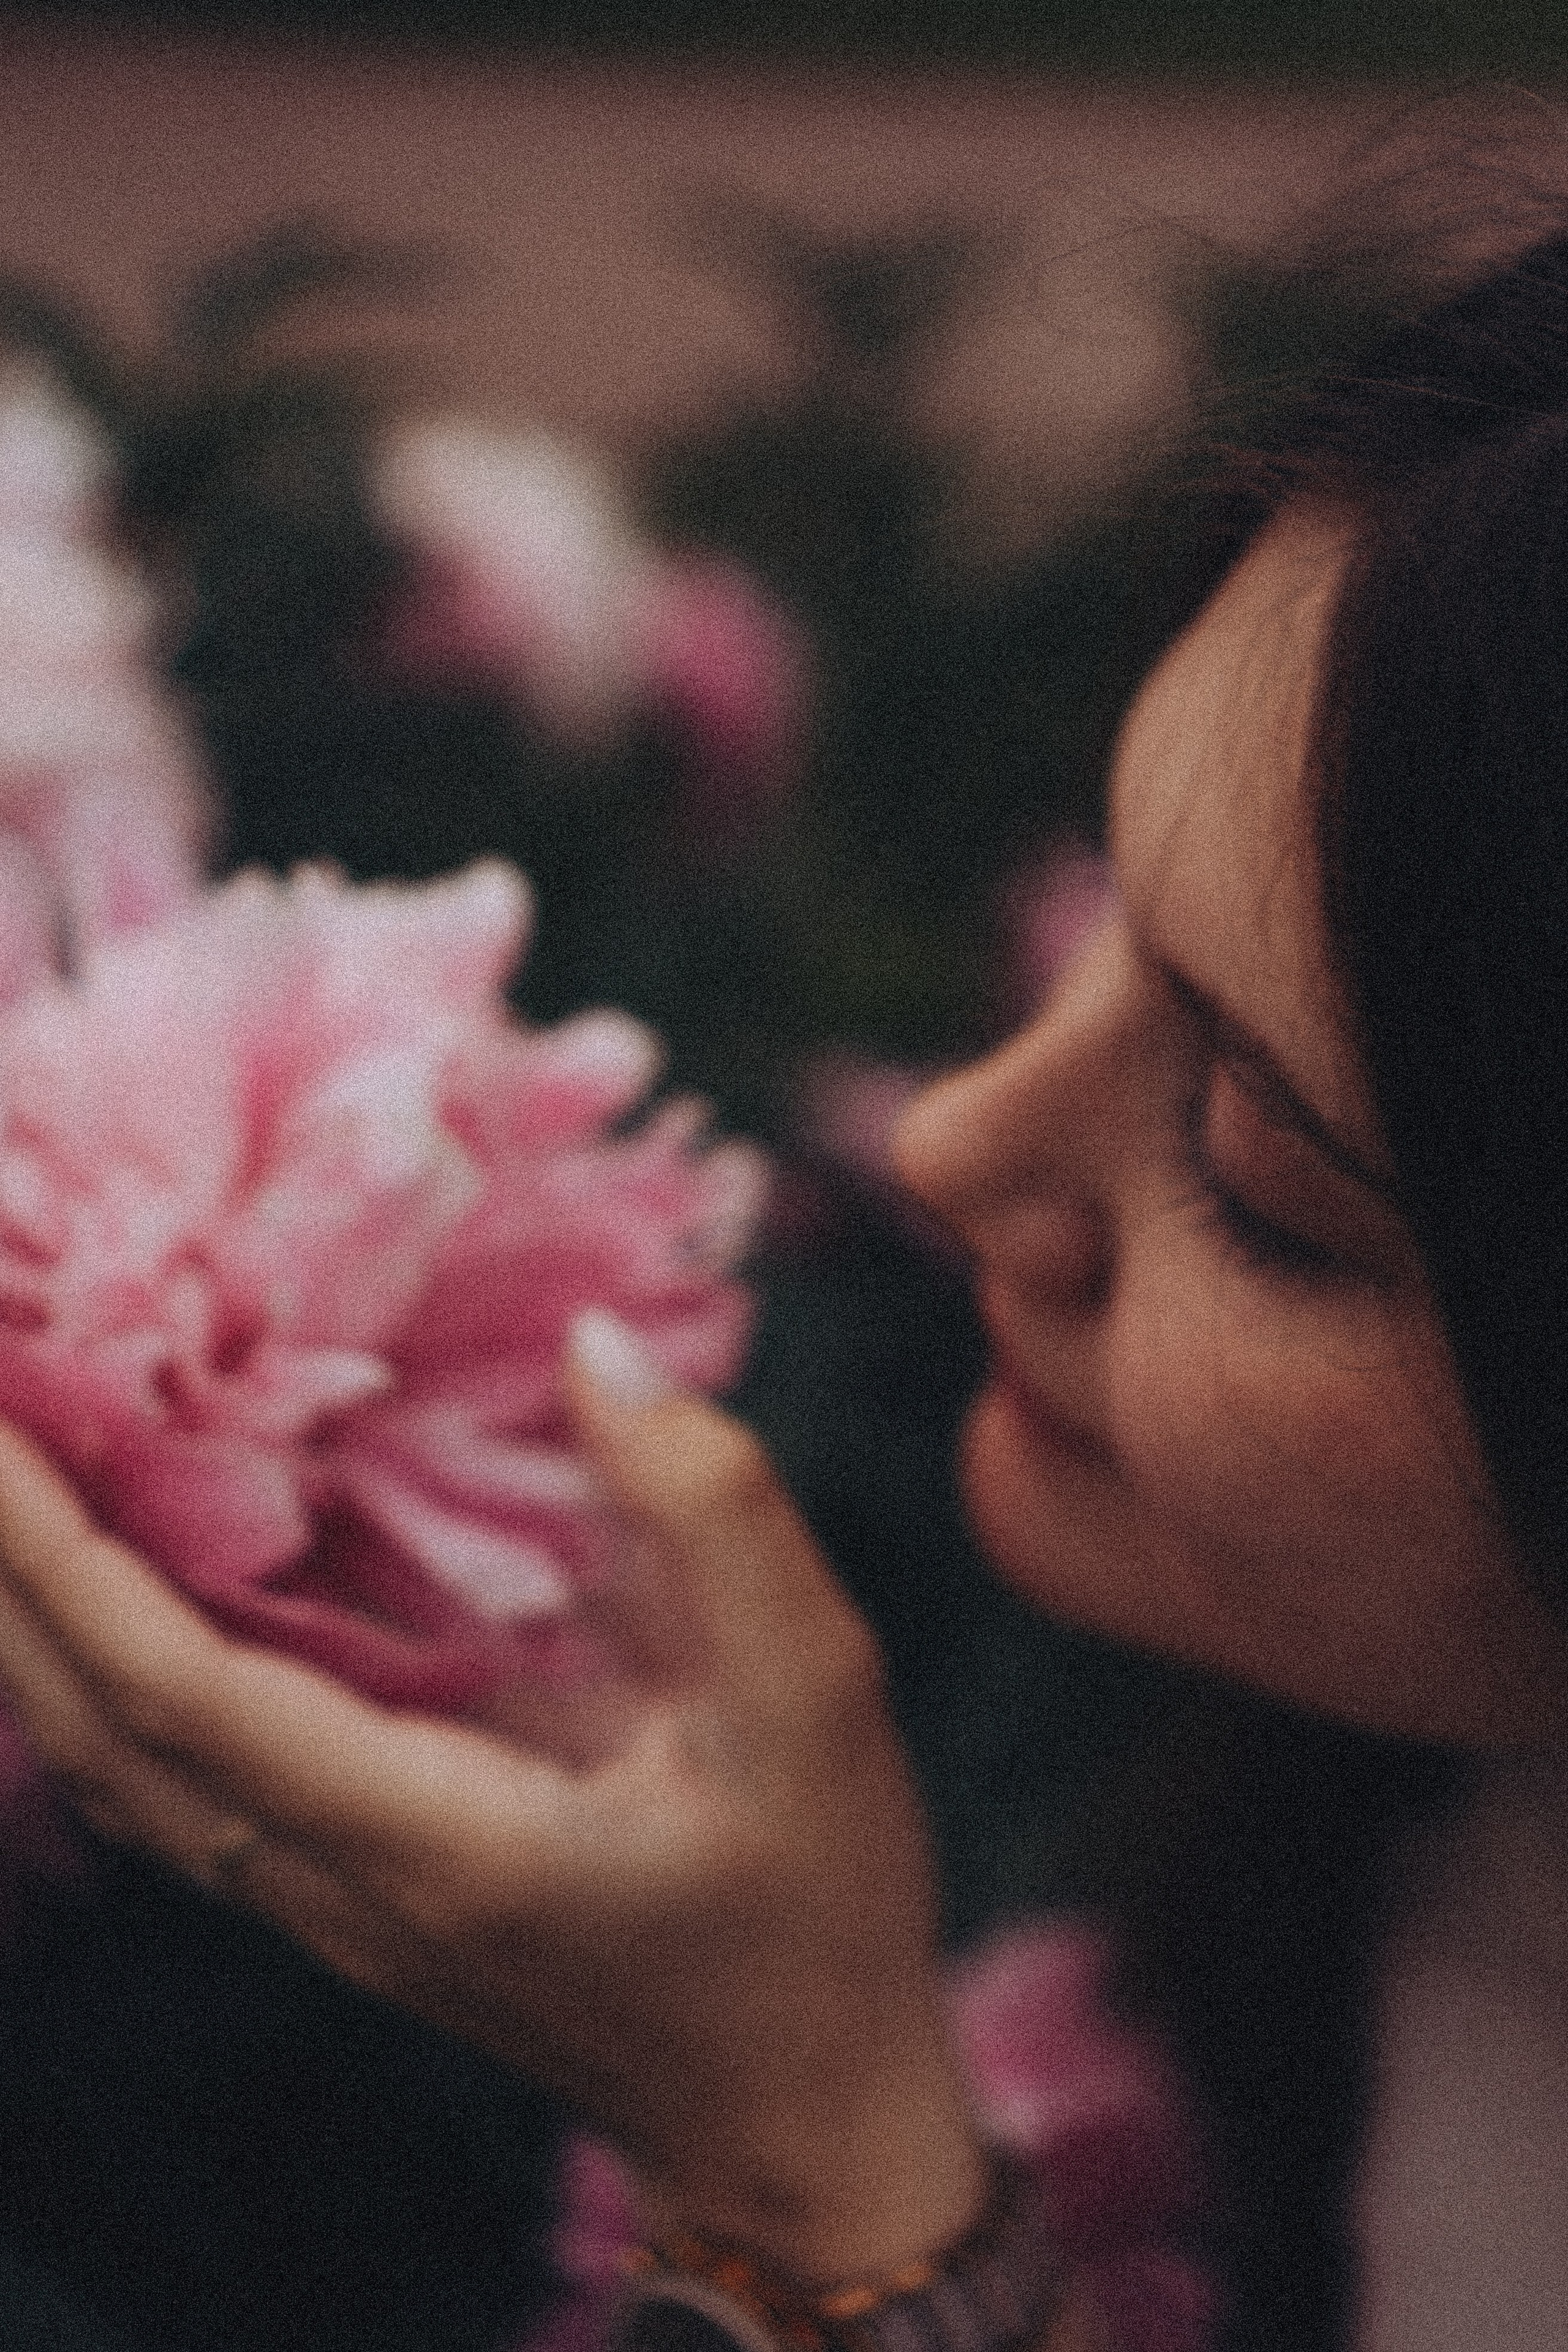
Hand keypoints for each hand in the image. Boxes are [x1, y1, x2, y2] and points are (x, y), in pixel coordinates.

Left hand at [0, 1315, 983, 2282]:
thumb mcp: (814, 1699)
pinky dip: (109, 1668)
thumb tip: (592, 1348)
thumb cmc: (818, 1915)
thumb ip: (713, 1514)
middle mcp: (340, 1882)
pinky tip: (111, 1586)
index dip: (65, 1555)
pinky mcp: (354, 1891)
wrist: (796, 2120)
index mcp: (431, 1840)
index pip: (180, 1691)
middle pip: (101, 1728)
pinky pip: (180, 1777)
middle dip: (8, 1569)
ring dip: (38, 1620)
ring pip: (121, 1763)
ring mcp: (333, 1901)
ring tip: (10, 1472)